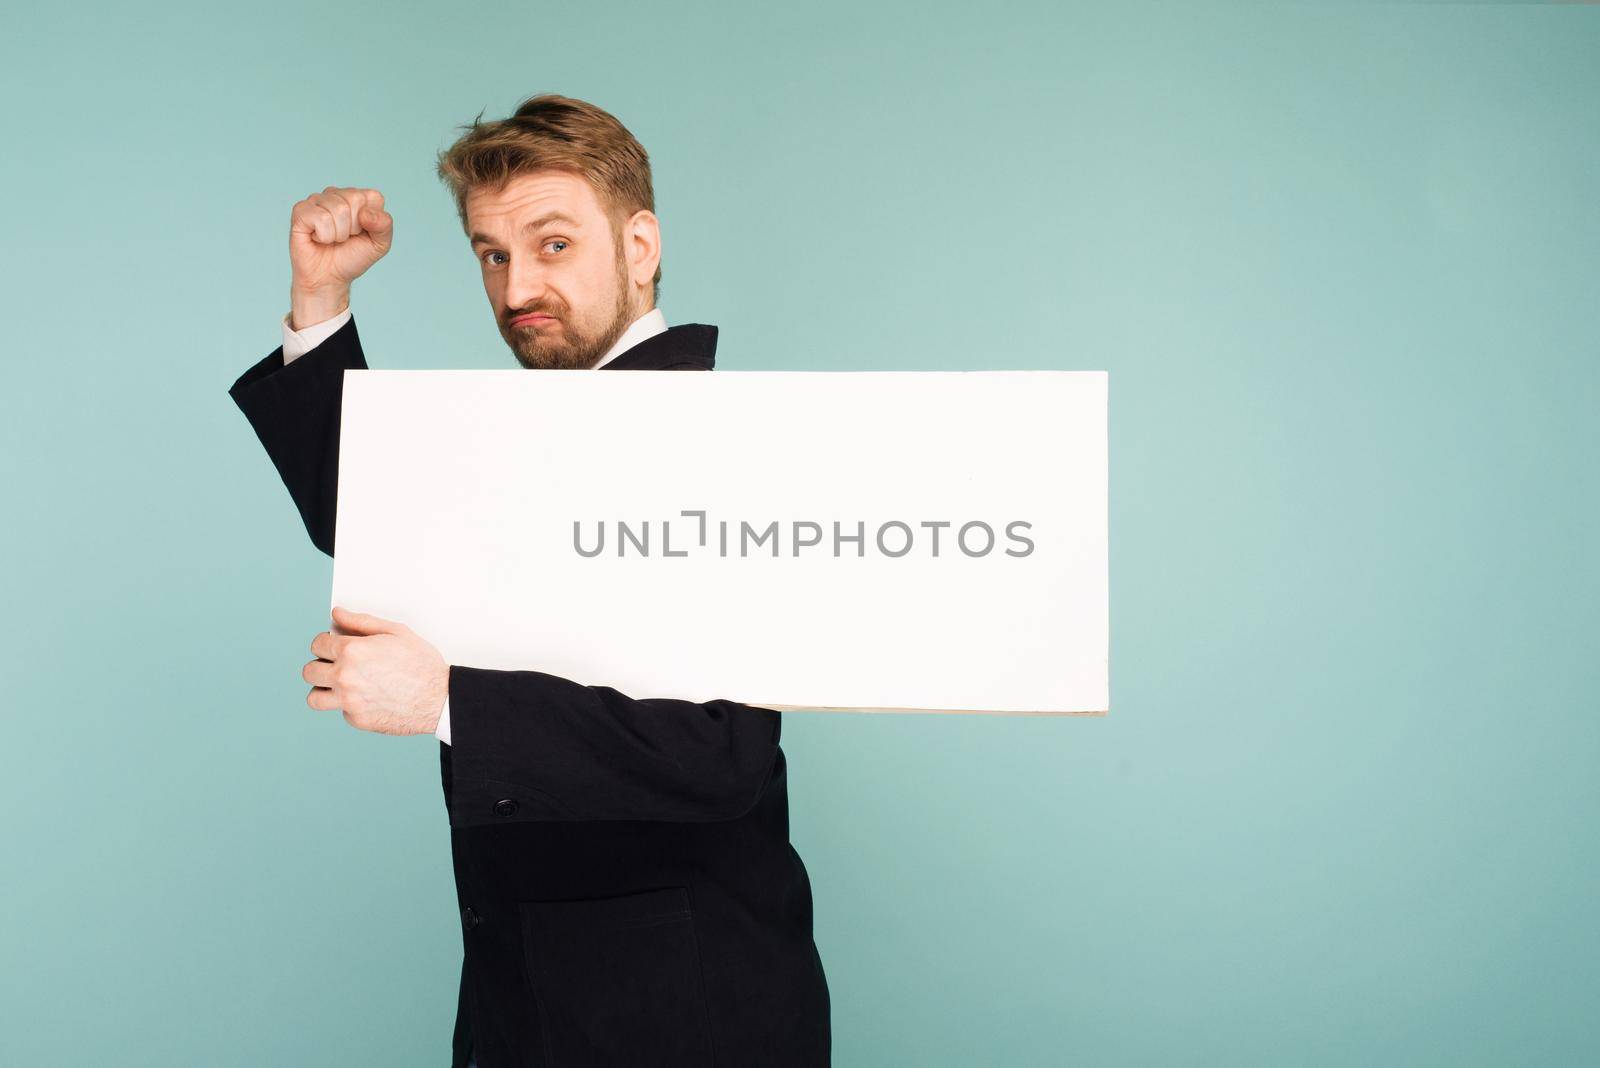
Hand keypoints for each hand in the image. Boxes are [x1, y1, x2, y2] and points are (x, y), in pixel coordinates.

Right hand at [289, 186, 392, 327]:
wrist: (328, 278)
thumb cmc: (352, 258)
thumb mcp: (379, 245)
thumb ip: (384, 225)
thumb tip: (366, 213)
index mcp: (358, 198)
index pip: (373, 197)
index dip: (371, 221)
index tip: (362, 233)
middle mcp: (337, 194)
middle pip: (354, 199)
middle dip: (354, 227)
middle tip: (345, 238)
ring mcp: (317, 200)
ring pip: (338, 209)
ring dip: (338, 234)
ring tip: (331, 239)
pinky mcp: (301, 210)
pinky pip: (320, 218)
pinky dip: (324, 236)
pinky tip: (318, 238)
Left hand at [303, 605, 446, 735]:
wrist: (440, 698)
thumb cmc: (422, 664)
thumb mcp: (396, 632)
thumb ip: (361, 622)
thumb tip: (337, 615)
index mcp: (352, 651)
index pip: (317, 644)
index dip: (327, 643)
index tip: (336, 646)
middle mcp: (344, 677)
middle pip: (310, 671)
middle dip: (321, 664)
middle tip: (338, 665)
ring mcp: (348, 701)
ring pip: (314, 697)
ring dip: (324, 689)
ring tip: (340, 686)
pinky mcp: (357, 719)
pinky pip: (341, 711)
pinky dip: (351, 705)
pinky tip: (370, 698)